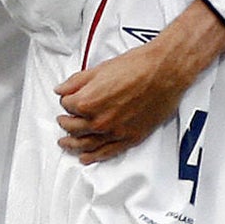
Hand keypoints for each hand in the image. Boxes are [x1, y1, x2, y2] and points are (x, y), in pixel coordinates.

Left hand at [54, 0, 224, 163]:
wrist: (163, 72)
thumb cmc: (136, 66)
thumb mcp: (99, 69)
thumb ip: (76, 82)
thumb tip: (61, 89)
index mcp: (88, 101)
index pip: (66, 106)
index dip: (66, 101)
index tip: (68, 99)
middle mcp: (99, 120)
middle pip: (73, 127)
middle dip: (65, 123)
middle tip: (62, 121)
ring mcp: (115, 132)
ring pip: (86, 144)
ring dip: (73, 145)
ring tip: (66, 143)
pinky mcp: (130, 138)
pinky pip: (107, 152)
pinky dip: (94, 156)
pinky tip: (86, 157)